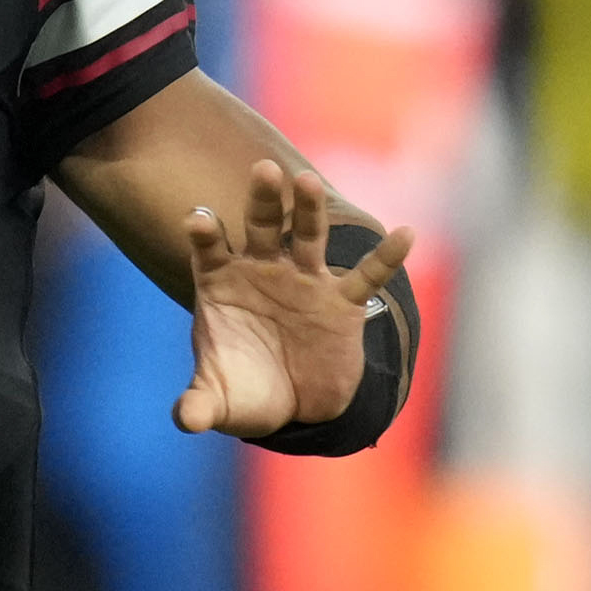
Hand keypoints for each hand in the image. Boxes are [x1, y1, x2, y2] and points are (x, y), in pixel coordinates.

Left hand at [171, 162, 413, 438]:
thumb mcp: (221, 402)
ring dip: (308, 209)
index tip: (198, 219)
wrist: (294, 407)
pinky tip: (405, 234)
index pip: (210, 250)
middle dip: (262, 200)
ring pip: (307, 236)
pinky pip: (367, 275)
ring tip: (308, 182)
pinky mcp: (342, 302)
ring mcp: (303, 281)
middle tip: (264, 170)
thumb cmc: (247, 392)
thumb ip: (198, 405)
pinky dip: (386, 256)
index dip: (205, 234)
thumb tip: (184, 419)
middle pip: (259, 226)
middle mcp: (262, 271)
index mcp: (223, 284)